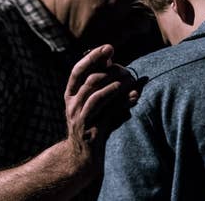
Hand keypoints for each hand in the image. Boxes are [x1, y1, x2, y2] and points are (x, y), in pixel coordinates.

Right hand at [64, 44, 137, 162]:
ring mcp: (81, 120)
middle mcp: (72, 106)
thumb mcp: (92, 103)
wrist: (82, 158)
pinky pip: (108, 114)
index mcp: (70, 95)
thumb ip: (100, 84)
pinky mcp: (93, 132)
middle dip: (110, 72)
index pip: (78, 71)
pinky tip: (134, 97)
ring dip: (116, 86)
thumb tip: (114, 60)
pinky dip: (122, 104)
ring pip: (96, 96)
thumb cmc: (92, 124)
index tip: (109, 47)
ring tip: (131, 80)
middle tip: (127, 69)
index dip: (92, 57)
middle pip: (90, 82)